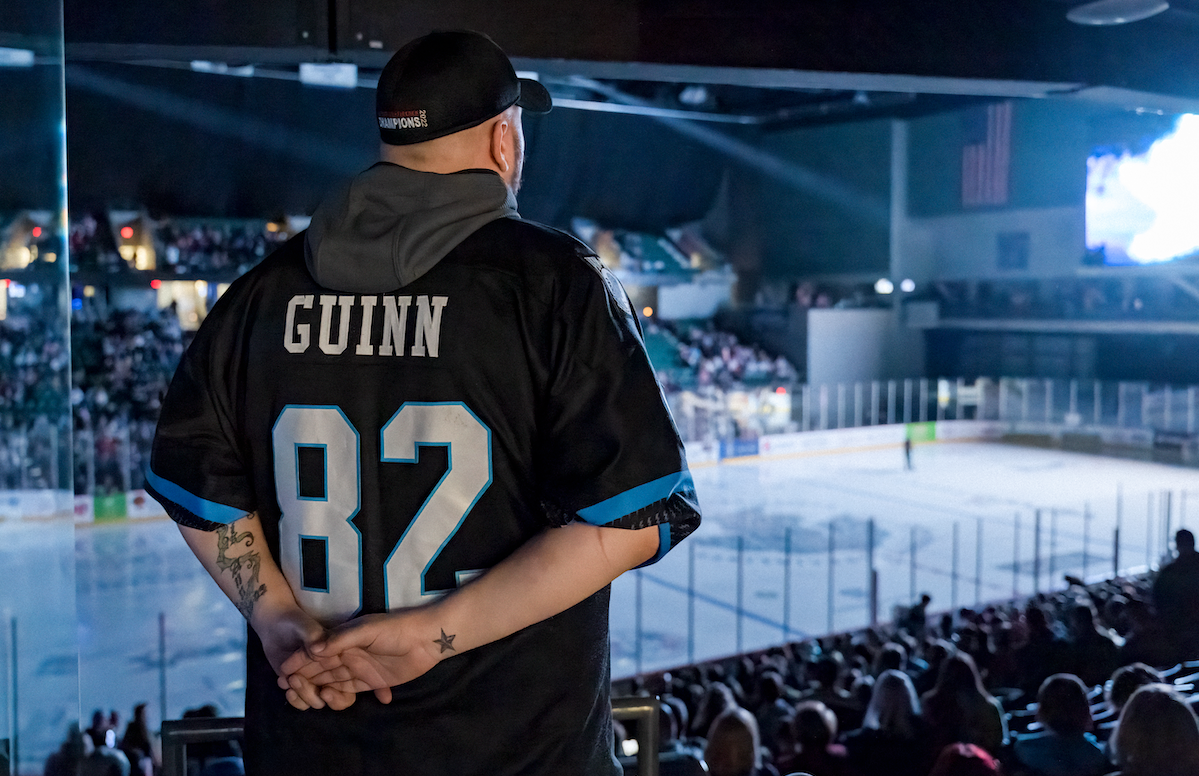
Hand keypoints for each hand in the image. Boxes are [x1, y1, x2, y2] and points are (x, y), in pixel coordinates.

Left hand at [254, 604, 355, 710]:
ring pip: (319, 700)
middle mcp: (334, 671)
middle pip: (336, 697)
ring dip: (304, 694)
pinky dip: (295, 698)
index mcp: (343, 657)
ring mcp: (318, 680)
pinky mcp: (302, 685)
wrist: (275, 626)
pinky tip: (286, 687)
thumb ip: (315, 636)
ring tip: (290, 680)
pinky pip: (304, 701)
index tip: (325, 691)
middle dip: (318, 695)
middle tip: (298, 680)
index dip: (340, 694)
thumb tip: (317, 649)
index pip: (352, 683)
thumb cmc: (295, 622)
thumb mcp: (306, 627)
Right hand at [280, 610, 442, 704]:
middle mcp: (349, 653)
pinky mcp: (372, 681)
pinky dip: (339, 696)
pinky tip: (327, 699)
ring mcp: (360, 668)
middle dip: (304, 676)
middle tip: (287, 688)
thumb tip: (312, 648)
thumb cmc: (397, 629)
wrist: (427, 640)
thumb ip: (340, 640)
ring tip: (305, 697)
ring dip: (319, 687)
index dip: (300, 660)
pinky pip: (350, 690)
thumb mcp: (367, 630)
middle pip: (321, 667)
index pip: (317, 651)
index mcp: (344, 638)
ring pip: (333, 680)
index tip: (282, 670)